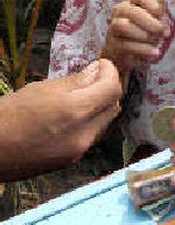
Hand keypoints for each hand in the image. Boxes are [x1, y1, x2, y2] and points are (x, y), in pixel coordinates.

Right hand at [0, 59, 121, 180]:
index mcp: (75, 111)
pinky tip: (74, 113)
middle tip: (93, 76)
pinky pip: (93, 135)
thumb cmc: (9, 114)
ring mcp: (79, 151)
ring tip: (82, 94)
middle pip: (113, 105)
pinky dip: (91, 120)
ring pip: (105, 121)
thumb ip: (75, 81)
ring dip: (101, 105)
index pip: (112, 89)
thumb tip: (96, 71)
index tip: (101, 64)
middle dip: (108, 88)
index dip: (110, 72)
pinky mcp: (72, 160)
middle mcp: (83, 134)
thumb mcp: (42, 88)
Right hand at [102, 0, 168, 76]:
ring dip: (143, 34)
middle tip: (163, 32)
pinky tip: (154, 52)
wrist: (128, 53)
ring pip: (124, 26)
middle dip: (150, 22)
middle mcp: (121, 11)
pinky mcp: (113, 44)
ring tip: (156, 42)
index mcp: (134, 2)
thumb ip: (160, 14)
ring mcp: (114, 27)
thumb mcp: (156, 21)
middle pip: (132, 11)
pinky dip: (142, 49)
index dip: (152, 3)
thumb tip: (165, 5)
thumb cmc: (145, 32)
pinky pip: (125, 45)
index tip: (161, 13)